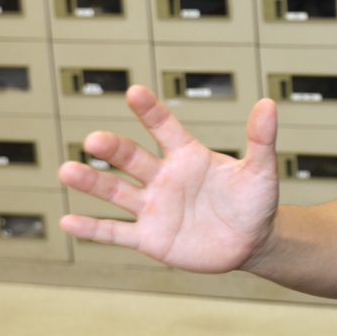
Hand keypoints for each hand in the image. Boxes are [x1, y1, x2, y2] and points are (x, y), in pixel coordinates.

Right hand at [58, 85, 279, 272]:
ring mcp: (154, 207)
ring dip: (92, 183)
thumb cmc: (256, 202)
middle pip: (132, 159)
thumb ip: (261, 139)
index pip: (165, 128)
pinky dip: (93, 229)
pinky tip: (68, 220)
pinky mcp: (150, 237)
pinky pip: (116, 232)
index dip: (150, 111)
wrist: (252, 242)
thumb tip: (268, 103)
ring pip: (116, 193)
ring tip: (67, 170)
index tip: (134, 92)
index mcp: (188, 157)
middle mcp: (164, 177)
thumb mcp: (262, 171)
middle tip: (94, 140)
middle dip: (113, 149)